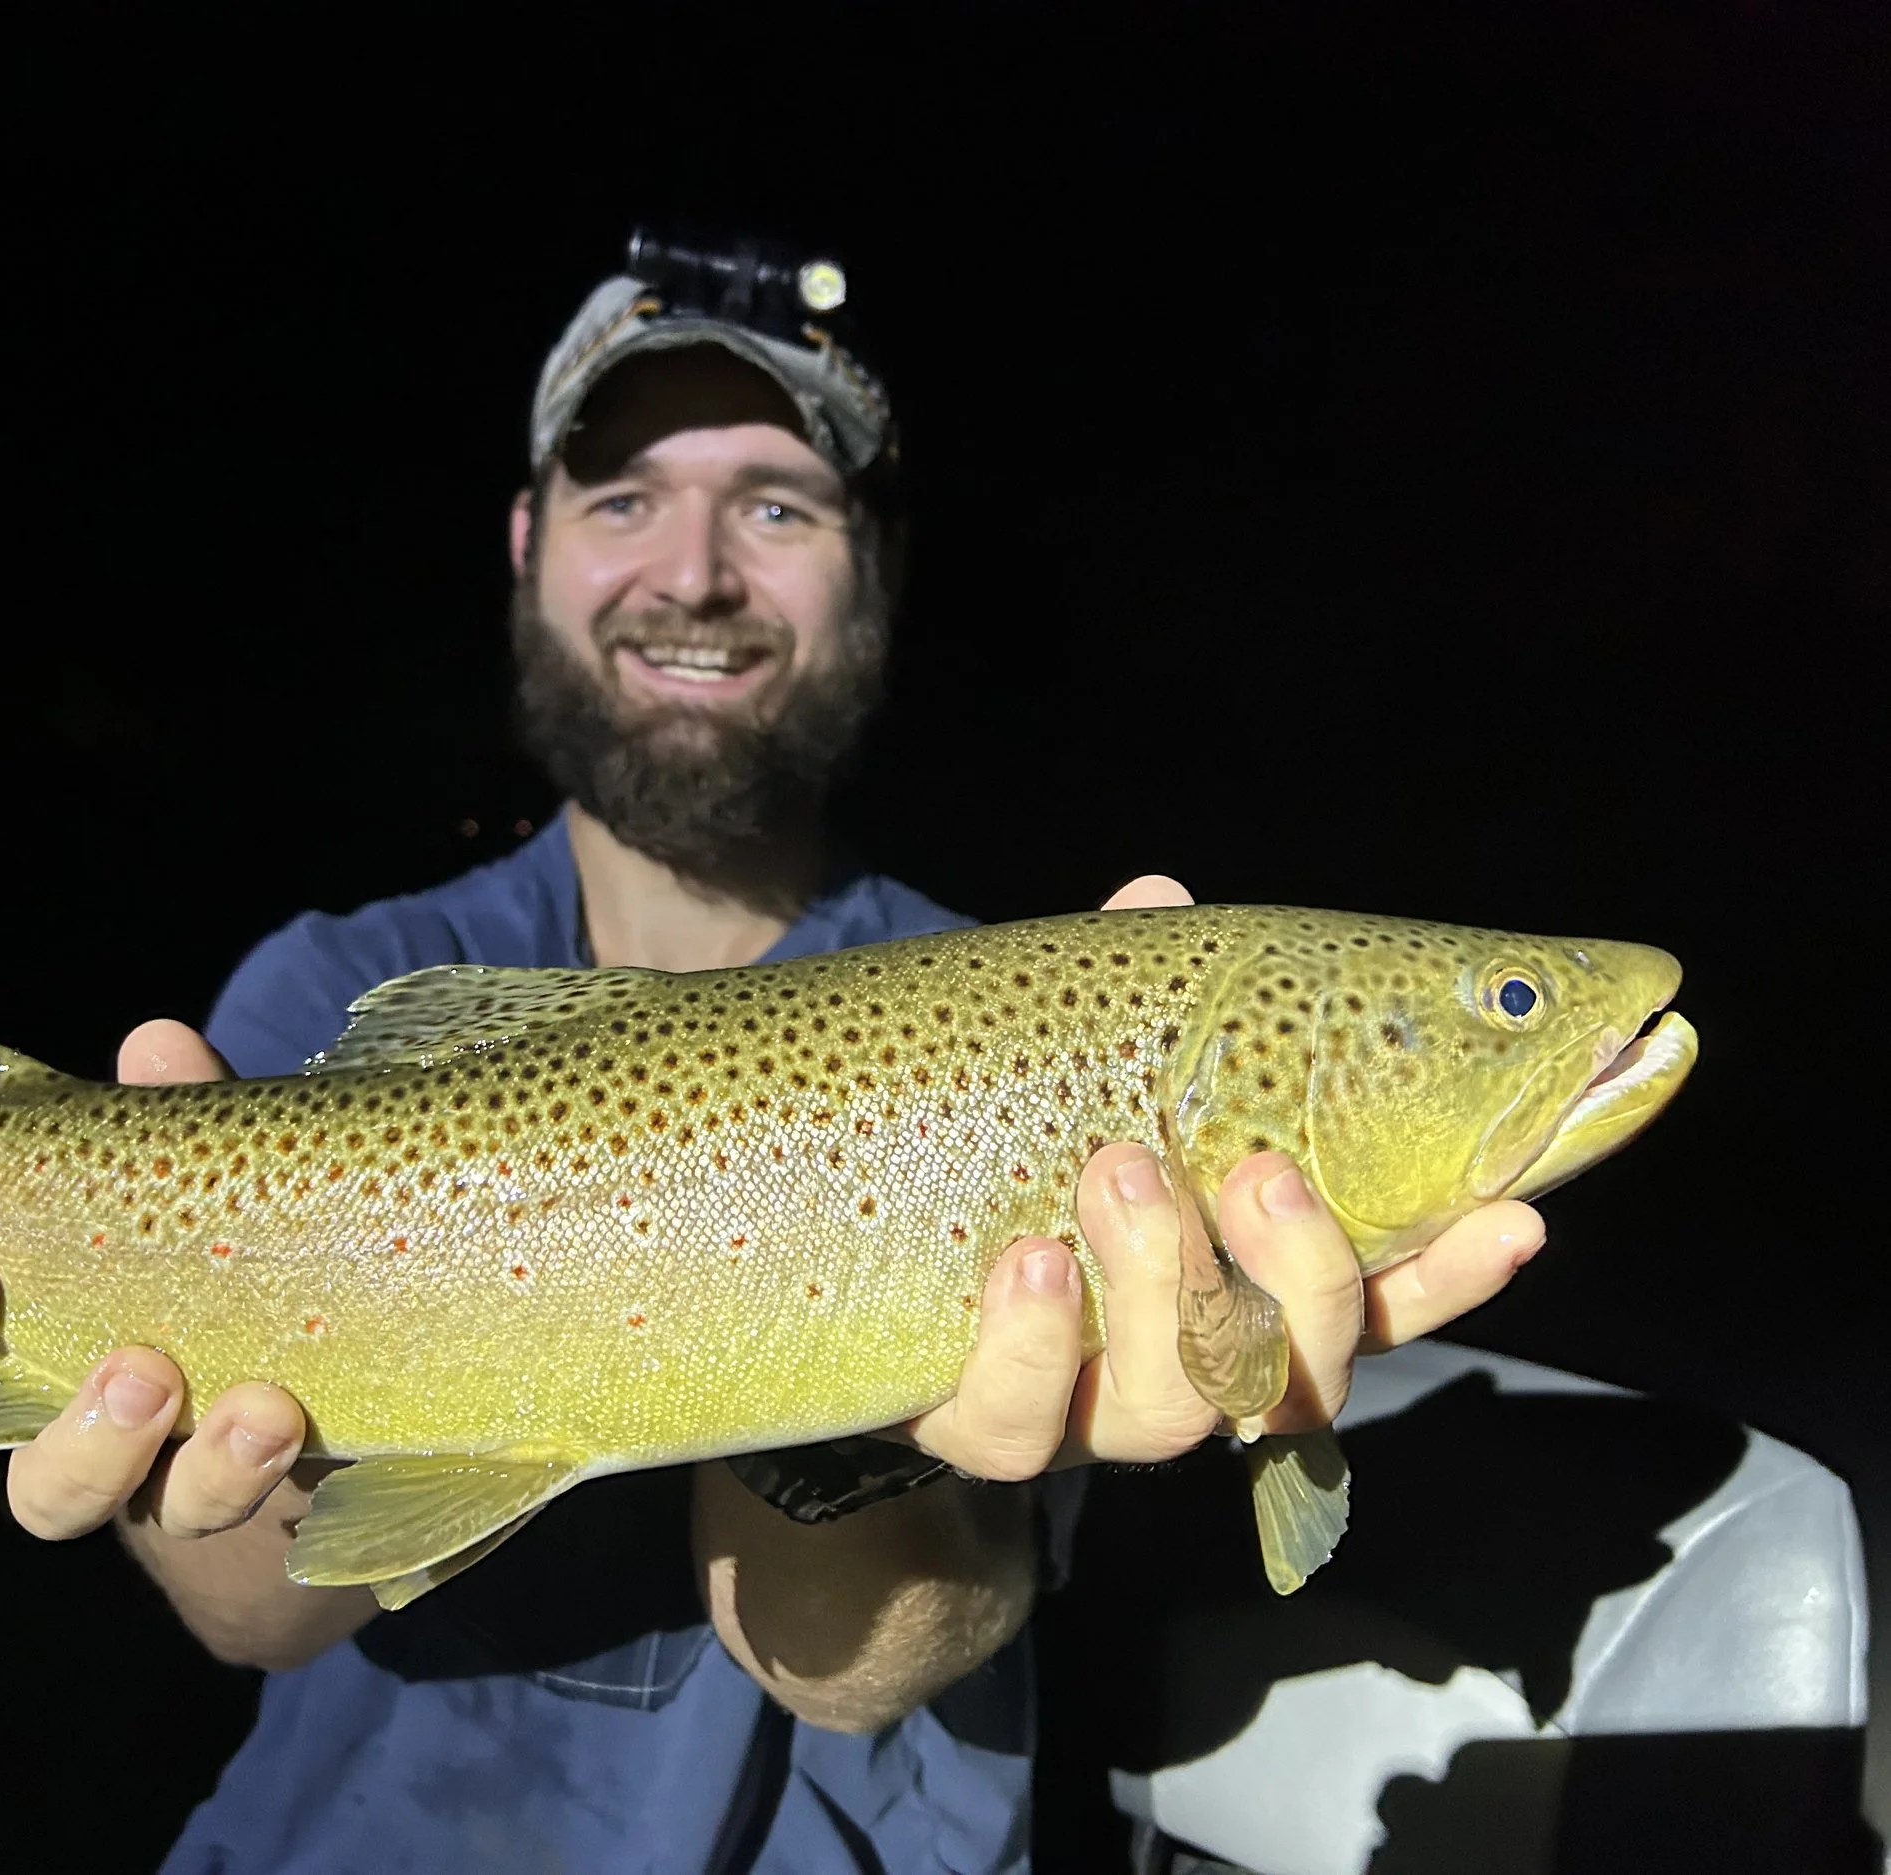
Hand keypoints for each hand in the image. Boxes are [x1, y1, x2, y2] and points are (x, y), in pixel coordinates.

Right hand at [0, 1020, 311, 1541]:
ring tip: (208, 1392)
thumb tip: (156, 1047)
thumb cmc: (217, 1252)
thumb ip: (178, 1123)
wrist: (312, 1382)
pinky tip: (282, 1418)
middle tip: (123, 1361)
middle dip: (34, 1406)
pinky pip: (205, 1506)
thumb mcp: (200, 1177)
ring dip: (126, 1447)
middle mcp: (43, 1408)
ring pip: (69, 1495)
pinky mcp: (209, 1502)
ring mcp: (123, 1472)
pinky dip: (241, 1466)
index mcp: (4, 1321)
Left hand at [903, 873, 1546, 1480]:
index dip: (1454, 1272)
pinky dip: (1034, 1345)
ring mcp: (1086, 1408)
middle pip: (1302, 1374)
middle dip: (1302, 1276)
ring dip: (1164, 1287)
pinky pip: (1019, 1426)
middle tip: (1261, 1170)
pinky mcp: (983, 1427)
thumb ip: (1129, 999)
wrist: (848, 1234)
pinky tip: (1029, 1263)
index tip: (1517, 1217)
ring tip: (1120, 1171)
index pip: (1382, 1294)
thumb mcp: (1073, 1063)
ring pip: (1173, 1413)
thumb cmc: (1004, 1138)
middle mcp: (1186, 1365)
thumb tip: (1157, 896)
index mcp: (1240, 1282)